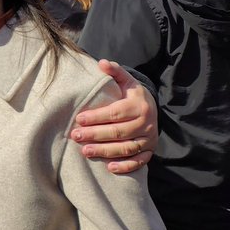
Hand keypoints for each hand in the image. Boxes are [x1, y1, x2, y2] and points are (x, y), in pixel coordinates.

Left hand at [69, 59, 157, 173]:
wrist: (152, 108)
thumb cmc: (132, 95)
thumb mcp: (126, 80)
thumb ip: (115, 71)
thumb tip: (101, 63)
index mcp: (139, 106)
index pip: (115, 113)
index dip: (97, 117)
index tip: (79, 119)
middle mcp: (146, 123)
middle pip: (118, 132)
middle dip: (95, 135)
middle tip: (76, 136)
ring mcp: (149, 139)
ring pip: (127, 148)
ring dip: (105, 151)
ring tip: (85, 151)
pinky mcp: (150, 151)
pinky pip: (140, 161)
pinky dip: (126, 166)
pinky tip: (109, 167)